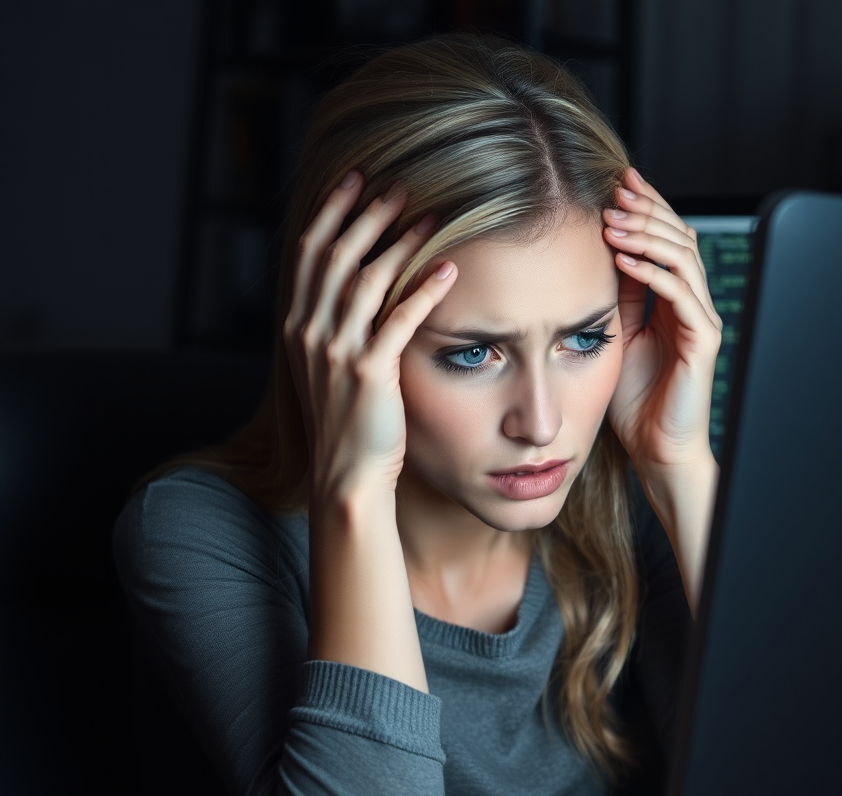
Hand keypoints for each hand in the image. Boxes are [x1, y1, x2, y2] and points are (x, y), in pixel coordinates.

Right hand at [282, 172, 457, 503]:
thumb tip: (355, 285)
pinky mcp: (369, 374)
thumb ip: (334, 325)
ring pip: (365, 281)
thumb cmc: (345, 421)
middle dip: (367, 214)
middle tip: (400, 184)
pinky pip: (398, 321)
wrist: (345, 474)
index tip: (354, 179)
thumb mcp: (326, 367)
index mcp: (297, 325)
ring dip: (400, 244)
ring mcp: (336, 353)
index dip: (331, 212)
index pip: (309, 253)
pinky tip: (448, 270)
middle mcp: (309, 333)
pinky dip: (423, 291)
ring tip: (432, 217)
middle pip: (335, 256)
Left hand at [603, 167, 721, 504]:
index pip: (667, 241)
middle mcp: (694, 306)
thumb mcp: (619, 337)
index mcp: (675, 302)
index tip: (618, 183)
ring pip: (684, 259)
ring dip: (647, 234)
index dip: (647, 210)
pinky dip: (653, 272)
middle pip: (680, 239)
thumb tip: (605, 252)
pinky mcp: (702, 342)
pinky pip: (680, 295)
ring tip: (614, 220)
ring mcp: (702, 321)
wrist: (657, 449)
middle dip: (648, 211)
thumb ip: (620, 297)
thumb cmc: (637, 402)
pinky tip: (624, 257)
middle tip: (617, 191)